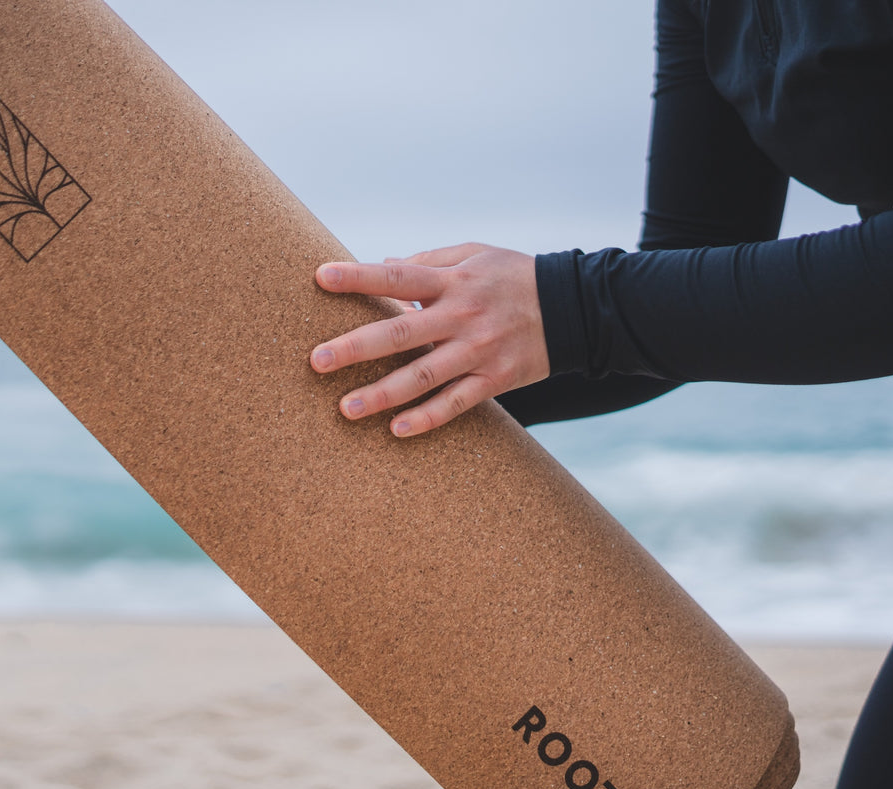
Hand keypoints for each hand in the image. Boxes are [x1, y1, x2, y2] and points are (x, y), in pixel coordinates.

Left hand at [310, 243, 547, 436]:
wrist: (575, 307)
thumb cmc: (514, 276)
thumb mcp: (474, 255)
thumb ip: (427, 262)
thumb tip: (381, 264)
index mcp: (452, 281)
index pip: (397, 277)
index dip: (358, 276)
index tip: (321, 277)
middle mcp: (462, 316)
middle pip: (401, 333)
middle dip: (356, 347)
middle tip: (316, 361)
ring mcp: (478, 351)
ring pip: (424, 377)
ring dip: (382, 394)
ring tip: (345, 409)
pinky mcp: (495, 379)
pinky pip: (457, 403)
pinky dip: (427, 418)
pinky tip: (397, 430)